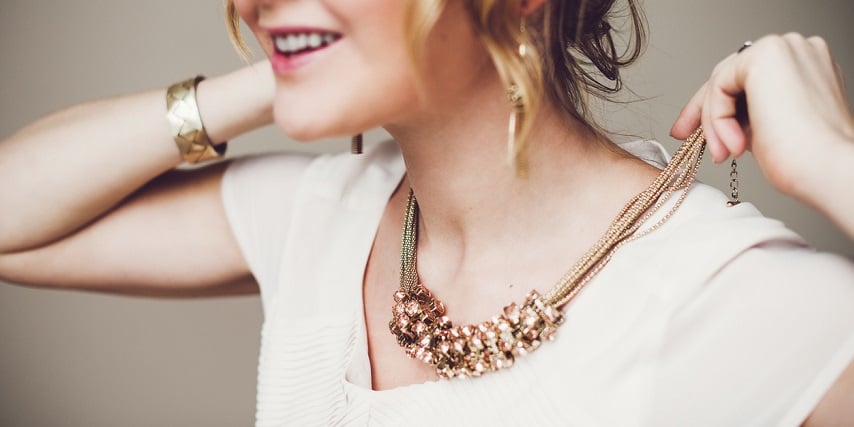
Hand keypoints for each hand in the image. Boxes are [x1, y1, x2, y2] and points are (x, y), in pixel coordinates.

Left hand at [670, 33, 853, 199]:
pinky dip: (717, 118)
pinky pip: (719, 86)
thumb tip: (717, 120)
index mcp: (802, 64)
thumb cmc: (806, 160)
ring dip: (714, 123)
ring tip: (724, 154)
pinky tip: (731, 144)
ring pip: (722, 82)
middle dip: (704, 109)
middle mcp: (796, 49)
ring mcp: (783, 48)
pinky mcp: (765, 56)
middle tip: (683, 135)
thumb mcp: (768, 129)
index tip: (690, 130)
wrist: (826, 170)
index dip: (715, 105)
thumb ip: (745, 114)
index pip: (745, 78)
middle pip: (730, 75)